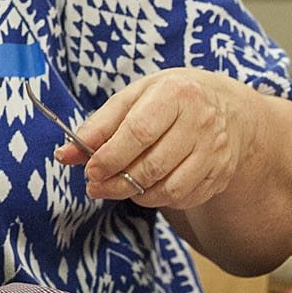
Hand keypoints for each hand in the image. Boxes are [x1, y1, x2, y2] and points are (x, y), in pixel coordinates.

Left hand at [61, 68, 252, 208]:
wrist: (226, 106)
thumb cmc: (169, 99)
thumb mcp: (133, 98)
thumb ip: (98, 126)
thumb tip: (64, 155)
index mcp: (175, 93)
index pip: (138, 132)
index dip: (110, 156)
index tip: (90, 170)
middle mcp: (200, 121)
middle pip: (152, 165)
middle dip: (117, 182)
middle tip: (95, 186)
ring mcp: (215, 150)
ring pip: (169, 189)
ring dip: (137, 195)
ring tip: (121, 186)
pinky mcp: (221, 173)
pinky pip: (184, 198)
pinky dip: (160, 199)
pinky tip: (148, 187)